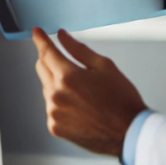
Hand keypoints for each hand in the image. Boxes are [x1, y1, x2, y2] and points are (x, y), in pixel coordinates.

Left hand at [32, 27, 147, 156]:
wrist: (129, 132)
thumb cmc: (121, 99)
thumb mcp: (104, 67)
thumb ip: (78, 49)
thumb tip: (61, 36)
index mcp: (68, 77)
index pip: (46, 52)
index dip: (40, 39)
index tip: (36, 32)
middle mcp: (56, 95)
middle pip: (41, 68)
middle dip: (50, 60)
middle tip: (68, 63)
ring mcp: (53, 113)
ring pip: (46, 88)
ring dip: (57, 84)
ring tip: (83, 93)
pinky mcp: (55, 127)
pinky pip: (51, 107)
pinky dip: (60, 103)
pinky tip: (79, 107)